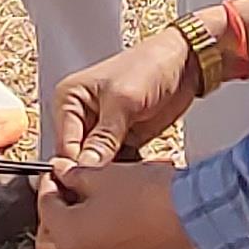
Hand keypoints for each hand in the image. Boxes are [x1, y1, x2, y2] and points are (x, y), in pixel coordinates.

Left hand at [33, 158, 197, 248]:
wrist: (190, 215)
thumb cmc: (147, 195)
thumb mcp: (103, 176)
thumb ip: (75, 175)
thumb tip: (63, 172)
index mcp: (67, 235)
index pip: (44, 207)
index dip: (48, 184)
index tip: (56, 171)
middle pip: (48, 239)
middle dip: (51, 213)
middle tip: (63, 189)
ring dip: (68, 229)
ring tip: (81, 203)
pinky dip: (87, 240)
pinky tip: (102, 217)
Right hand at [46, 29, 202, 170]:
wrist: (184, 63)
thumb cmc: (150, 66)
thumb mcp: (123, 101)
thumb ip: (103, 136)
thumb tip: (85, 166)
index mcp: (70, 99)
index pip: (64, 145)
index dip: (76, 168)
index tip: (91, 185)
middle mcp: (81, 116)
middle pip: (79, 158)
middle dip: (95, 172)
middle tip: (112, 185)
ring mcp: (102, 130)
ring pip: (98, 165)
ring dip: (111, 174)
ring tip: (127, 179)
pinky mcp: (122, 139)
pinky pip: (117, 164)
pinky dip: (125, 172)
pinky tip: (136, 175)